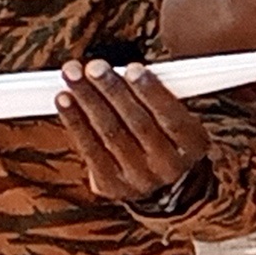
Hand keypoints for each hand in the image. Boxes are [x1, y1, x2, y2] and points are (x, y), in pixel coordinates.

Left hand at [55, 61, 207, 207]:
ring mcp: (138, 178)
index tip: (133, 68)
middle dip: (112, 91)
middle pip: (137, 123)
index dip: (152, 92)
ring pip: (110, 133)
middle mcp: (167, 165)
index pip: (171, 117)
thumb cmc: (166, 138)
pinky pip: (90, 149)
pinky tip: (64, 100)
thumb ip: (158, 96)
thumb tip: (121, 70)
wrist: (163, 187)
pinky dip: (75, 121)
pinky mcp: (112, 185)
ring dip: (88, 100)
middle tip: (94, 67)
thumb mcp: (177, 118)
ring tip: (72, 75)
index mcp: (191, 144)